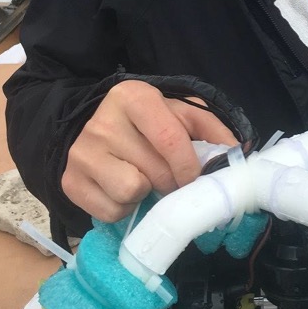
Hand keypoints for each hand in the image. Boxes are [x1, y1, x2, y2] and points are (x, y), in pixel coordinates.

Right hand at [62, 79, 239, 221]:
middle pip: (155, 171)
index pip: (170, 138)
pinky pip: (110, 211)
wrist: (89, 128)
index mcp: (133, 97)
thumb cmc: (146, 122)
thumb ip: (211, 129)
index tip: (198, 180)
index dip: (190, 166)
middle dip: (173, 184)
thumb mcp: (179, 113)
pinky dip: (124, 208)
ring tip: (145, 180)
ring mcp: (82, 153)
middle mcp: (103, 122)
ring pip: (131, 191)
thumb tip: (238, 154)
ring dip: (146, 194)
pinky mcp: (70, 181)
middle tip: (172, 180)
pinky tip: (122, 190)